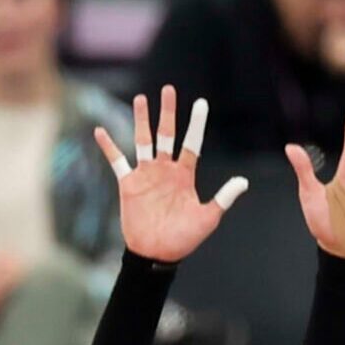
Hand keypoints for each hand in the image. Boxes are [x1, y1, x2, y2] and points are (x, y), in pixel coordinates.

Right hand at [95, 87, 249, 264]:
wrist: (157, 254)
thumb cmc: (184, 239)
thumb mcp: (208, 218)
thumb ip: (224, 197)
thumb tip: (244, 181)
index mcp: (184, 174)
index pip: (191, 143)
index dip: (196, 123)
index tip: (201, 102)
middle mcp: (165, 170)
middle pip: (166, 134)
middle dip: (167, 112)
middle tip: (169, 90)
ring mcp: (146, 174)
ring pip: (143, 140)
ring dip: (141, 120)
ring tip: (141, 99)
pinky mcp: (128, 184)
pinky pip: (117, 161)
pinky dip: (108, 146)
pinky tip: (99, 130)